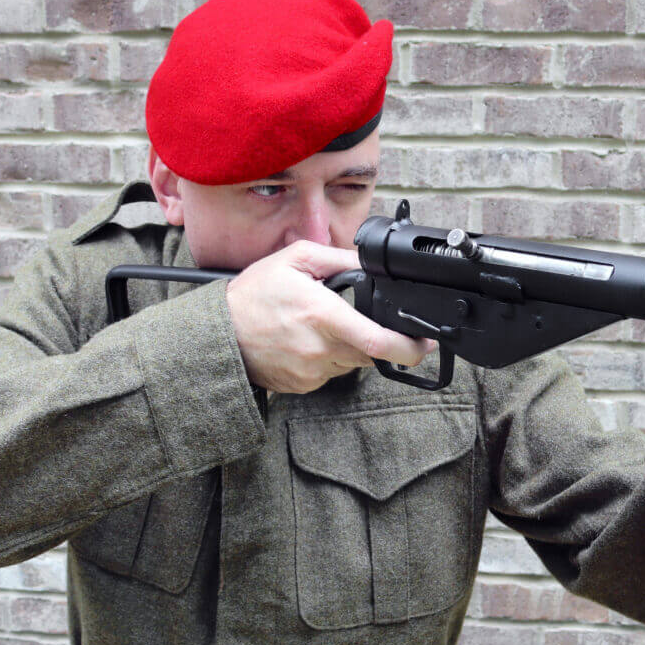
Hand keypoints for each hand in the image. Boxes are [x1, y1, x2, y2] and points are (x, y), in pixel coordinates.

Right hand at [226, 240, 434, 393]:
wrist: (219, 333)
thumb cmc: (254, 294)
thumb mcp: (296, 259)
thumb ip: (340, 259)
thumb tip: (373, 264)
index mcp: (323, 316)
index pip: (378, 342)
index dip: (409, 348)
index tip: (425, 344)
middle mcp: (320, 349)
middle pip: (371, 354)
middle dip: (377, 339)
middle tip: (363, 321)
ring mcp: (312, 371)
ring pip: (352, 363)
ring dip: (350, 347)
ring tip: (322, 326)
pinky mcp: (304, 385)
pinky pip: (332, 373)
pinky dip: (330, 358)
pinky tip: (308, 342)